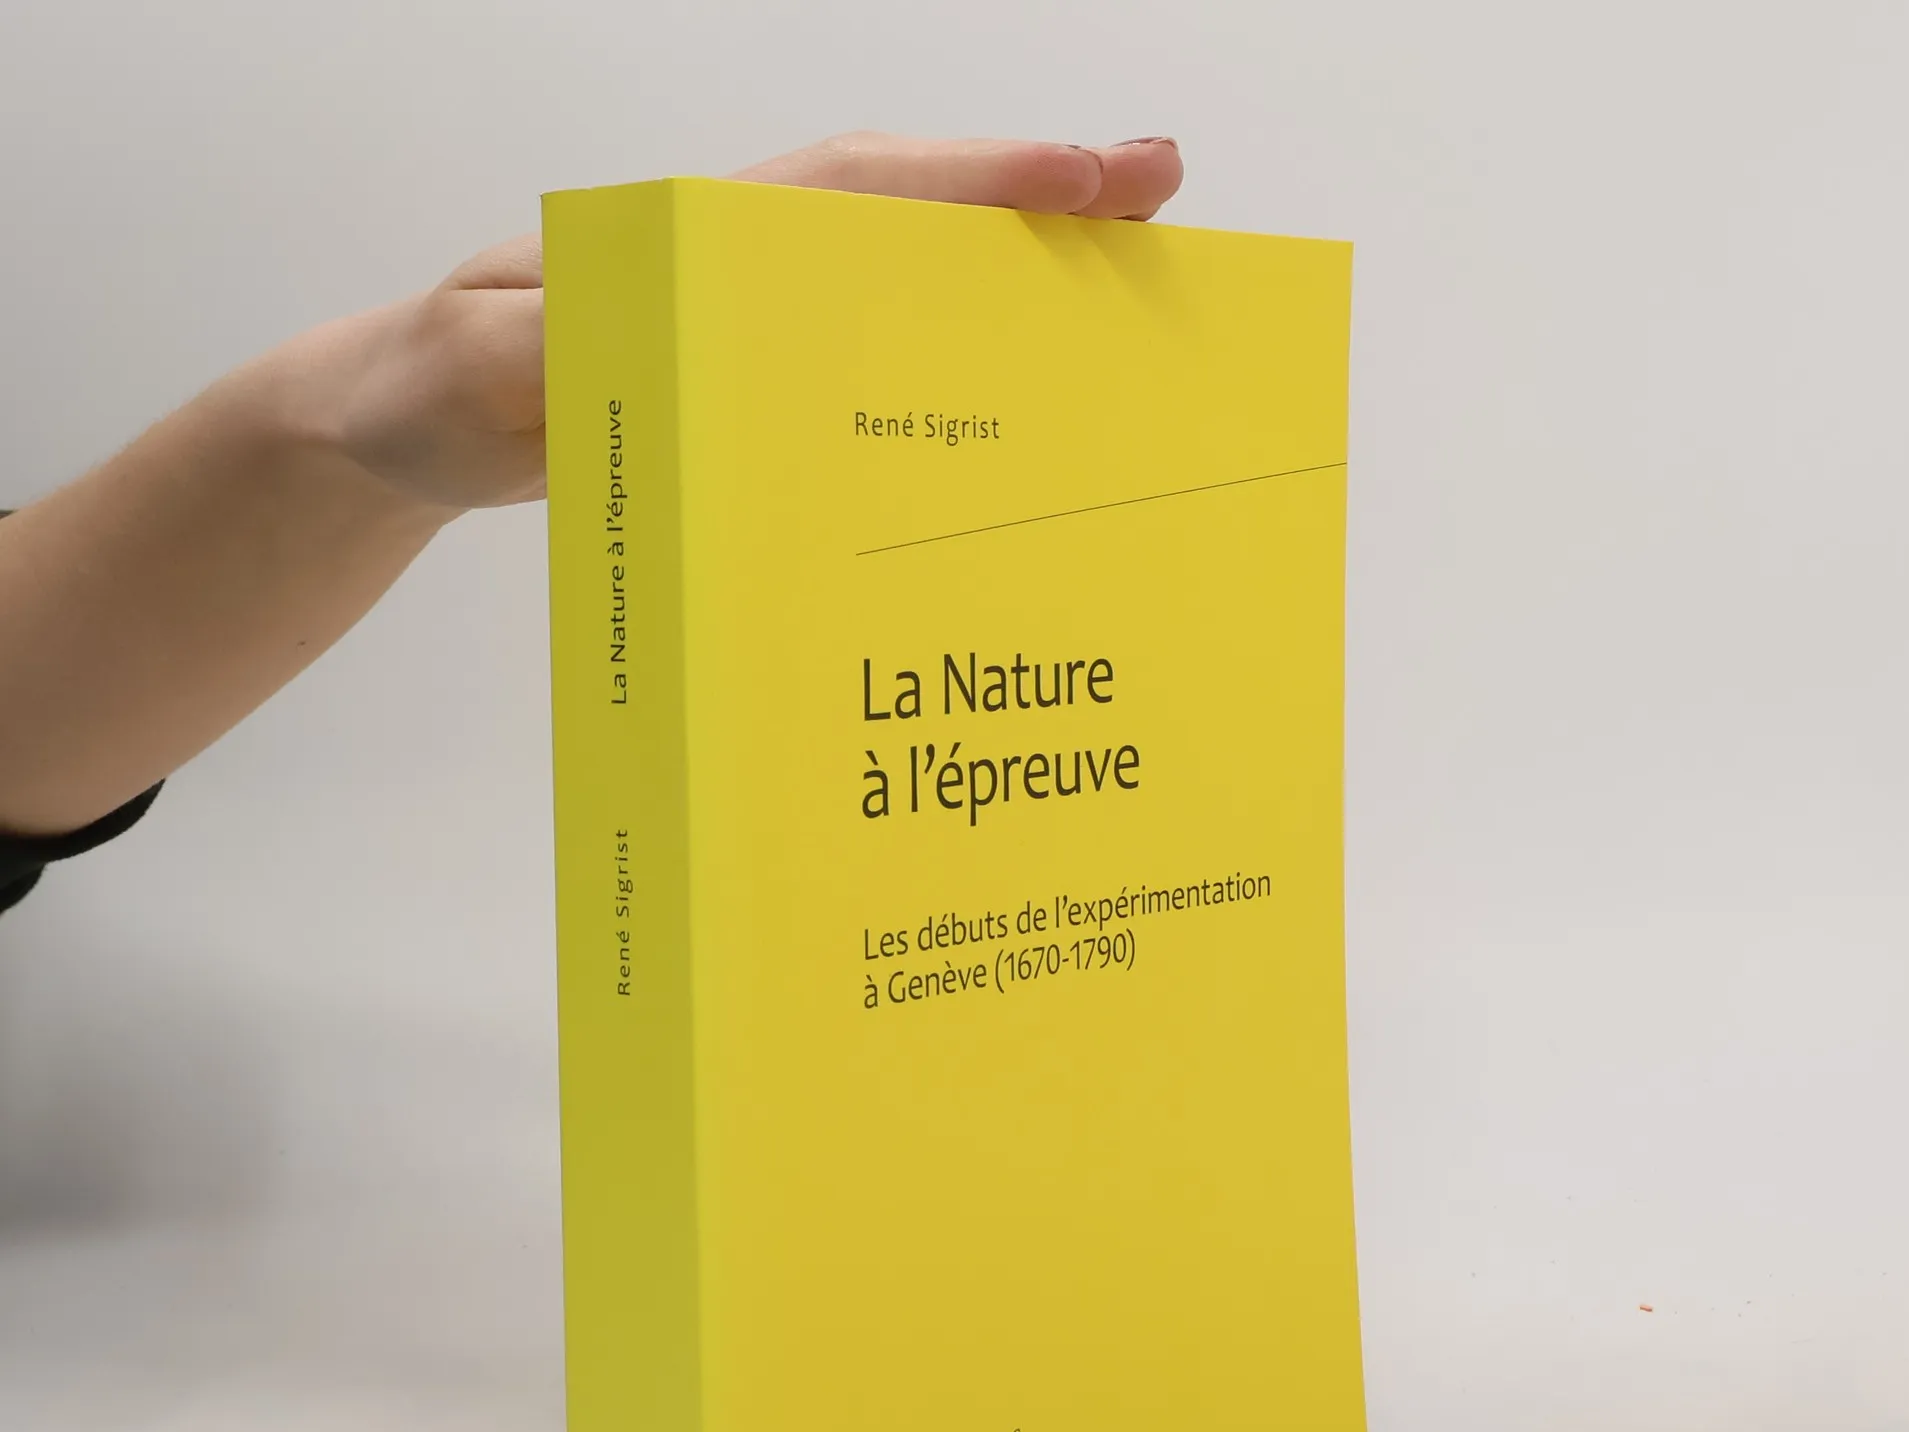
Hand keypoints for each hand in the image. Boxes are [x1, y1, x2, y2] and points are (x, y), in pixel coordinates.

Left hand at [327, 134, 1184, 511]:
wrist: (404, 426)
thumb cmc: (425, 384)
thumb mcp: (471, 364)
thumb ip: (548, 344)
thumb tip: (652, 335)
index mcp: (686, 237)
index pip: (848, 193)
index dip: (966, 187)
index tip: (1080, 182)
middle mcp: (738, 257)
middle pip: (908, 210)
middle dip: (1032, 200)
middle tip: (1159, 190)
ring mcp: (752, 315)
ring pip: (906, 271)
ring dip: (1016, 271)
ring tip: (1133, 273)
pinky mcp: (753, 377)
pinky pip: (874, 345)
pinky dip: (958, 342)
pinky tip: (1022, 370)